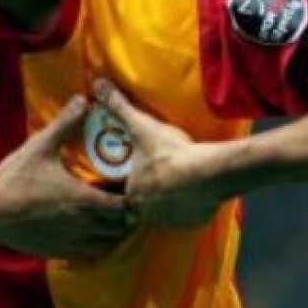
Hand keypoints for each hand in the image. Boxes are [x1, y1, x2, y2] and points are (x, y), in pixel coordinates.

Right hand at [0, 95, 135, 258]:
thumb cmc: (14, 178)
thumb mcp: (40, 146)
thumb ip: (65, 123)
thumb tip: (83, 99)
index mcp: (83, 199)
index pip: (124, 206)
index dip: (130, 197)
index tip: (127, 186)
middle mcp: (83, 224)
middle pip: (122, 227)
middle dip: (127, 215)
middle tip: (123, 199)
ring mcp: (72, 241)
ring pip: (109, 244)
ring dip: (115, 231)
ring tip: (110, 215)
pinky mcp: (60, 252)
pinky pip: (91, 253)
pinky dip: (98, 243)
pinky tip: (89, 229)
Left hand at [93, 79, 227, 227]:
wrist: (210, 172)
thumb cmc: (170, 152)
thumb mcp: (141, 126)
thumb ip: (118, 106)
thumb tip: (97, 85)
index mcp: (132, 193)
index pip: (127, 190)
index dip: (135, 180)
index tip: (144, 170)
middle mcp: (148, 213)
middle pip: (146, 204)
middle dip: (152, 191)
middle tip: (164, 175)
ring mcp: (172, 220)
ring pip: (166, 211)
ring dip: (170, 200)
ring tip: (179, 183)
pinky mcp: (194, 222)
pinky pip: (188, 216)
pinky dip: (190, 207)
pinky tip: (195, 192)